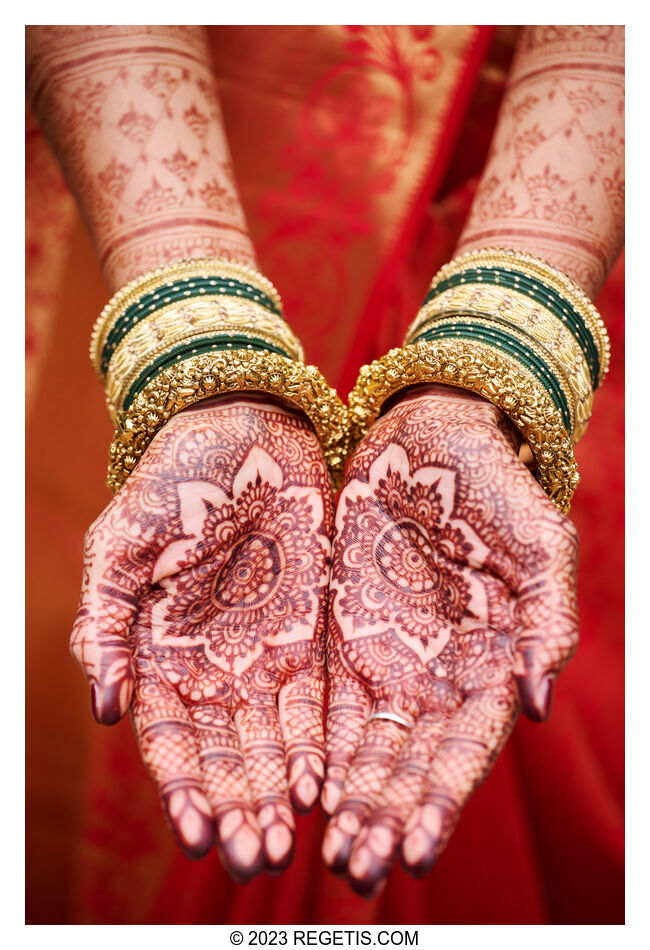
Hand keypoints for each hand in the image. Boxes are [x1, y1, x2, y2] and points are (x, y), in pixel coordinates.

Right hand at [70, 395, 332, 879]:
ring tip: (292, 845)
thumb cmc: (174, 481)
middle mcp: (211, 667)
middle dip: (237, 809)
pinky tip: (324, 783)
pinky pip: (314, 701)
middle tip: (254, 859)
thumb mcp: (124, 542)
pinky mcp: (310, 633)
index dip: (182, 788)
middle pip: (224, 755)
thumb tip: (105, 707)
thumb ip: (106, 621)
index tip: (198, 835)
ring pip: (270, 742)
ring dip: (278, 794)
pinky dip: (317, 744)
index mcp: (158, 654)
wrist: (244, 432)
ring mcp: (262, 654)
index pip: (168, 738)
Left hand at [322, 384, 578, 895]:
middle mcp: (433, 673)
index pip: (464, 749)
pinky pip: (323, 703)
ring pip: (364, 747)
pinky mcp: (338, 633)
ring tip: (326, 849)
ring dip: (347, 800)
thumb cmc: (492, 484)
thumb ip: (549, 622)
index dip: (440, 801)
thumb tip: (540, 703)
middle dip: (384, 817)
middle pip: (408, 763)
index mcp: (487, 661)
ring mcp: (384, 656)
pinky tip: (300, 788)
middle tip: (357, 867)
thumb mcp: (539, 543)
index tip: (414, 850)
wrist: (427, 436)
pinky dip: (315, 749)